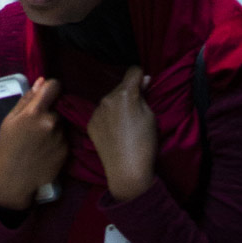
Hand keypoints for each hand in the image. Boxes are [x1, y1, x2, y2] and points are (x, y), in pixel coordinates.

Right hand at [0, 75, 67, 210]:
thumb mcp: (9, 120)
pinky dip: (56, 141)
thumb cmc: (6, 148)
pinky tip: (43, 150)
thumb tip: (40, 82)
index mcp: (35, 112)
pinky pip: (64, 138)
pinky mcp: (66, 152)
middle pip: (57, 107)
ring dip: (54, 127)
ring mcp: (61, 138)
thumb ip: (26, 99)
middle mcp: (52, 123)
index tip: (46, 93)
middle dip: (49, 112)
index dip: (50, 87)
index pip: (54, 86)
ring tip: (38, 140)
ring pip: (61, 123)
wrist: (12, 181)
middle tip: (35, 125)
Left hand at [88, 65, 158, 203]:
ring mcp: (96, 111)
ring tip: (124, 126)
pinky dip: (108, 118)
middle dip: (128, 94)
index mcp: (125, 94)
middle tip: (135, 113)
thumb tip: (142, 79)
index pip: (133, 71)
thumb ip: (144, 96)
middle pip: (120, 87)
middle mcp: (107, 98)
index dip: (140, 78)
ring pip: (109, 100)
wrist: (126, 171)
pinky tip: (114, 133)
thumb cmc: (144, 144)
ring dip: (116, 106)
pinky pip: (101, 113)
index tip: (144, 87)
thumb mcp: (151, 117)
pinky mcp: (90, 123)